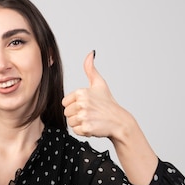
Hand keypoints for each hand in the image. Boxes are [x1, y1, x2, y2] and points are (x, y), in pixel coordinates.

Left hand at [63, 51, 157, 184]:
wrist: (119, 121)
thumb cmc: (108, 103)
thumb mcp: (99, 84)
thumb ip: (91, 69)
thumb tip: (90, 53)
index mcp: (82, 92)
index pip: (65, 102)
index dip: (74, 106)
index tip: (86, 106)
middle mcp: (82, 103)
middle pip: (67, 113)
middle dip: (76, 115)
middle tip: (90, 114)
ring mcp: (84, 116)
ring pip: (70, 122)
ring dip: (79, 124)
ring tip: (91, 120)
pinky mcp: (86, 128)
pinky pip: (75, 131)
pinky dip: (83, 131)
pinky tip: (92, 126)